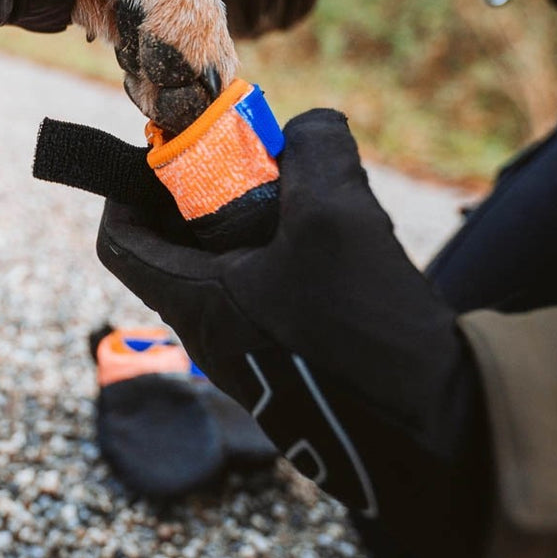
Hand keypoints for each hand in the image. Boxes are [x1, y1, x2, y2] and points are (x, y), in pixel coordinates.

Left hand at [97, 109, 487, 557]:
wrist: (437, 430)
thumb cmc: (368, 328)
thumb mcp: (338, 213)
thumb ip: (316, 149)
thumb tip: (306, 127)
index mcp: (196, 304)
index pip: (119, 244)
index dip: (126, 192)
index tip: (161, 158)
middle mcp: (210, 337)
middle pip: (175, 250)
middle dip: (204, 197)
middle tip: (247, 165)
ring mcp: (249, 358)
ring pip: (227, 270)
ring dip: (252, 226)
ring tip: (304, 201)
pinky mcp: (289, 366)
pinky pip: (264, 296)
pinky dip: (283, 259)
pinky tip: (337, 247)